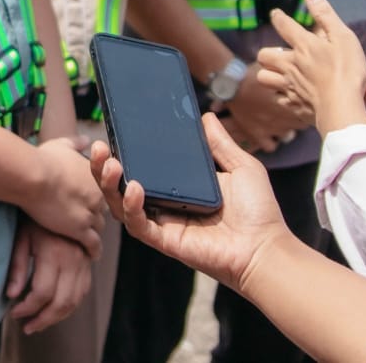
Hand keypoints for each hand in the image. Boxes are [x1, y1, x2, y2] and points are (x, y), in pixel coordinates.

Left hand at [4, 218, 93, 333]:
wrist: (55, 194)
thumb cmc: (33, 215)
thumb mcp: (21, 237)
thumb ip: (17, 267)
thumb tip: (11, 295)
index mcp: (54, 253)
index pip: (42, 293)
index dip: (27, 308)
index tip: (14, 313)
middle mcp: (74, 259)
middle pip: (62, 302)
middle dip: (43, 319)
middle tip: (27, 327)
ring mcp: (84, 261)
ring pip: (75, 301)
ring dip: (57, 317)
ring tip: (39, 323)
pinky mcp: (88, 262)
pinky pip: (83, 291)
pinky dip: (70, 305)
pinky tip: (55, 309)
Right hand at [25, 137, 105, 257]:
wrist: (34, 176)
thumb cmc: (43, 159)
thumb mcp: (61, 145)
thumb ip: (75, 143)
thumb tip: (86, 140)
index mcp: (95, 176)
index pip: (102, 191)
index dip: (93, 198)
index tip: (87, 202)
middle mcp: (98, 196)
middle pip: (103, 211)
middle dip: (95, 216)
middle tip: (88, 222)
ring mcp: (90, 214)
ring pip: (99, 228)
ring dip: (94, 233)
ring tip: (90, 242)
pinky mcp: (80, 230)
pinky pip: (93, 245)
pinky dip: (93, 251)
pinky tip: (92, 256)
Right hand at [90, 114, 292, 293]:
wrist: (266, 248)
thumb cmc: (258, 212)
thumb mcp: (241, 167)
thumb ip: (220, 144)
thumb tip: (205, 116)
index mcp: (176, 186)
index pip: (141, 166)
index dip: (124, 150)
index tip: (114, 130)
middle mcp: (164, 204)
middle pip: (120, 185)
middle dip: (103, 167)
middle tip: (99, 146)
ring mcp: (162, 223)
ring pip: (120, 205)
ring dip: (109, 184)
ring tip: (110, 162)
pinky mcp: (165, 240)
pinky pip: (139, 224)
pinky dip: (132, 206)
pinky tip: (135, 187)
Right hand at [218, 66, 310, 152]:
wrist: (228, 82)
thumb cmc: (250, 73)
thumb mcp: (273, 67)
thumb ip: (289, 71)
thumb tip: (301, 70)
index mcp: (290, 100)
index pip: (309, 110)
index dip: (309, 106)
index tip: (305, 102)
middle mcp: (283, 117)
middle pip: (301, 124)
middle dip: (300, 117)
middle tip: (294, 109)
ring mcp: (270, 127)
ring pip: (289, 136)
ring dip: (288, 129)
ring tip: (283, 120)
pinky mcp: (257, 134)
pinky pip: (271, 146)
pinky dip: (272, 142)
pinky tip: (271, 134)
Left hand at [256, 0, 365, 136]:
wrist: (342, 108)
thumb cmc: (347, 71)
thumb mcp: (343, 37)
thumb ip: (325, 15)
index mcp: (303, 46)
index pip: (284, 25)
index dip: (278, 17)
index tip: (275, 14)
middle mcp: (290, 65)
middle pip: (264, 55)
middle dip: (268, 52)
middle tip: (280, 53)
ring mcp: (289, 86)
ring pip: (264, 78)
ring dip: (269, 74)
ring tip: (280, 73)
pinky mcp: (293, 105)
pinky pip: (279, 98)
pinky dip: (282, 95)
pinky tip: (291, 94)